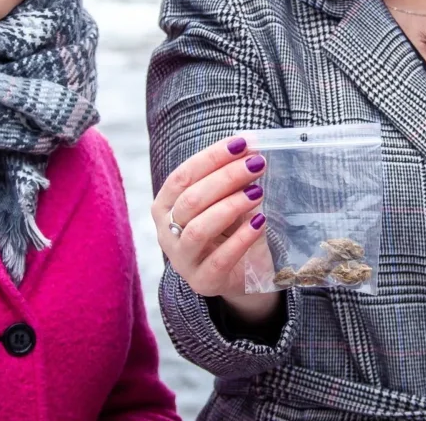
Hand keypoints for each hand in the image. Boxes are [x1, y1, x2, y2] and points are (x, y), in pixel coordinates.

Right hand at [153, 135, 274, 305]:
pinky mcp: (202, 281)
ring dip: (230, 206)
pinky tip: (260, 222)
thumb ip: (234, 180)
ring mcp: (182, 260)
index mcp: (165, 206)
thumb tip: (251, 149)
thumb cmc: (230, 230)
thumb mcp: (229, 201)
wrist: (241, 275)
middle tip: (256, 164)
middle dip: (226, 177)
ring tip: (257, 192)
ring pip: (198, 228)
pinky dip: (241, 239)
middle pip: (190, 199)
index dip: (211, 157)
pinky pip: (219, 259)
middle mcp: (166, 232)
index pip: (182, 176)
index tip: (242, 143)